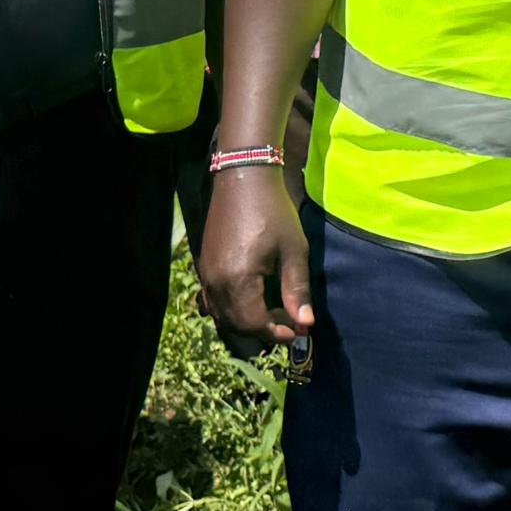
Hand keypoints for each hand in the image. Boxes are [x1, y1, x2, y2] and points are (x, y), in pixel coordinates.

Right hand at [199, 161, 313, 355]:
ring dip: (246, 321)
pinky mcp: (204, 265)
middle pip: (236, 323)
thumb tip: (305, 324)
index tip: (298, 331)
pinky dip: (230, 309)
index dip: (277, 332)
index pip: (254, 323)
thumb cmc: (274, 211)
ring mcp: (206, 274)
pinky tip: (251, 301)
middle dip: (263, 329)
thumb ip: (297, 289)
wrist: (243, 177)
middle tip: (290, 322)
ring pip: (222, 314)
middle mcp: (216, 281)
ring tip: (273, 313)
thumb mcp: (294, 250)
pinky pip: (212, 300)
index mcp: (238, 279)